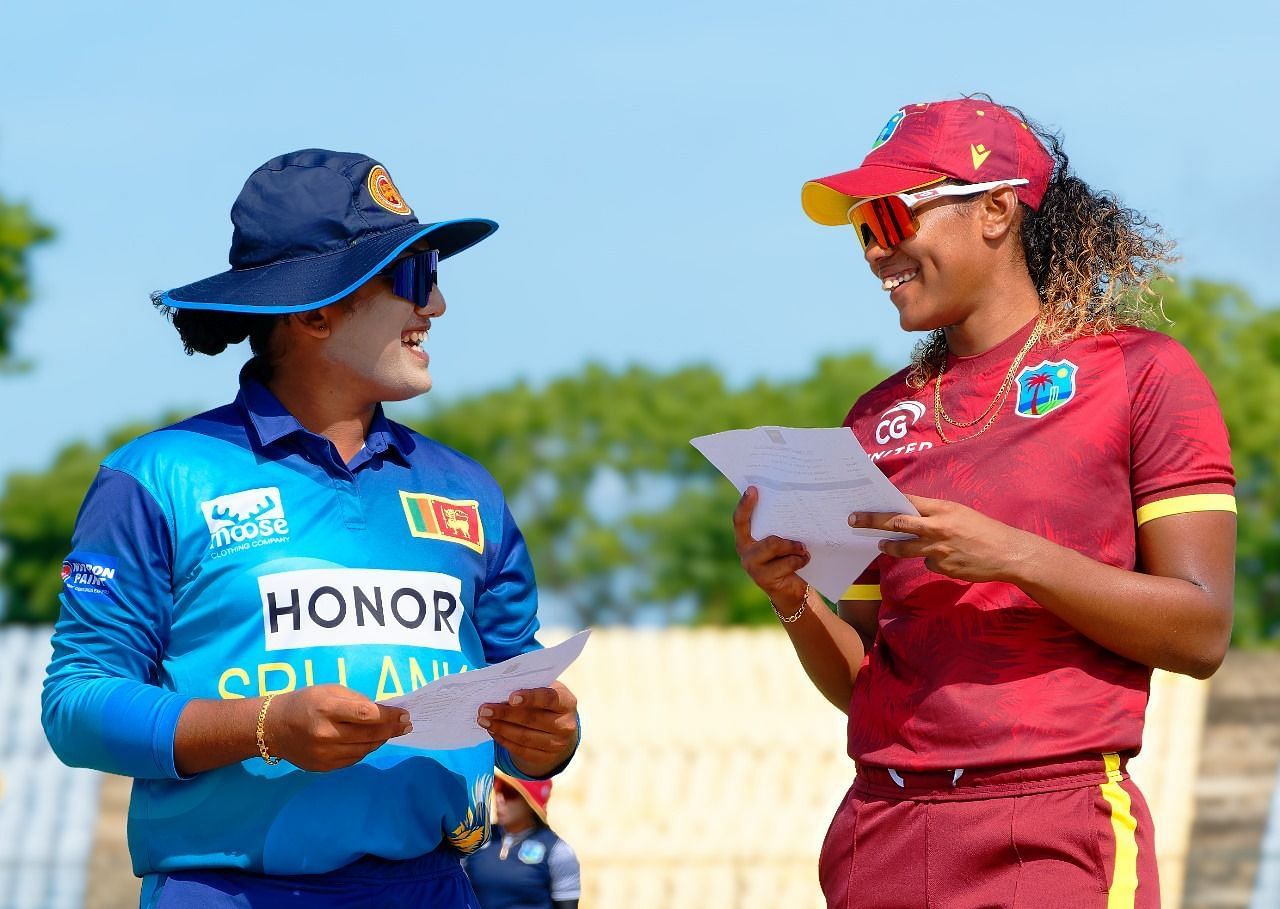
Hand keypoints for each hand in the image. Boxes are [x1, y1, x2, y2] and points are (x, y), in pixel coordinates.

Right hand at [265, 685, 410, 771]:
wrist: (272, 728)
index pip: (366, 714)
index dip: (389, 715)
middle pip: (369, 734)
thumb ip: (356, 700)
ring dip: (381, 740)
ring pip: (364, 749)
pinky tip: (370, 741)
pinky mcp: (323, 767)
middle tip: (406, 725)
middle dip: (392, 729)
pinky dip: (365, 750)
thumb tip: (384, 710)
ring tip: (390, 732)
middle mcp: (325, 733)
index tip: (404, 714)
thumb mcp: (329, 690)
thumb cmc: (305, 702)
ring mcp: (323, 753)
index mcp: (326, 708)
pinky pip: (353, 759)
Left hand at [478, 681, 578, 777]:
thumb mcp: (545, 688)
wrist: (561, 728)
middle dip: (505, 714)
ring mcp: (557, 744)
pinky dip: (504, 740)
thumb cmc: (547, 701)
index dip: (530, 698)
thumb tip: (500, 687)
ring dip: (501, 728)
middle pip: (532, 720)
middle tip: (484, 709)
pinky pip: (521, 750)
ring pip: (524, 737)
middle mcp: (565, 725)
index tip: (511, 697)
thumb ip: (529, 686)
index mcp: (567, 702)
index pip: (549, 698)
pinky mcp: (545, 758)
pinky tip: (493, 731)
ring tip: (484, 720)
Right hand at [733, 486, 809, 612]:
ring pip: (776, 548)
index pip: (740, 520)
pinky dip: (800, 560)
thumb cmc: (786, 559)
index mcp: (745, 539)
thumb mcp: (781, 541)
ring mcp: (753, 567)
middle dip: (788, 540)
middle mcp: (745, 553)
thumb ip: (780, 529)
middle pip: (768, 539)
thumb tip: (794, 507)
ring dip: (795, 548)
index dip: (745, 505)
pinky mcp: (764, 580)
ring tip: (804, 550)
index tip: (753, 489)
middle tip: (801, 541)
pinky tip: (805, 560)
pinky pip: (787, 564)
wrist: (789, 590)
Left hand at [849, 494, 1037, 582]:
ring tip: (882, 545)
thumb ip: (935, 513)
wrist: (1008, 554)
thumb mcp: (960, 513)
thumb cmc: (984, 530)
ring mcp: (938, 550)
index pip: (906, 502)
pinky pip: (927, 564)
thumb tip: (908, 513)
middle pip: (896, 523)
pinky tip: (947, 559)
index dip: (885, 502)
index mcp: (942, 509)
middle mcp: (937, 528)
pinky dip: (930, 561)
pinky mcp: (942, 568)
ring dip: (890, 547)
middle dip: (872, 521)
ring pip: (904, 549)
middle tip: (853, 521)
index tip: (867, 502)